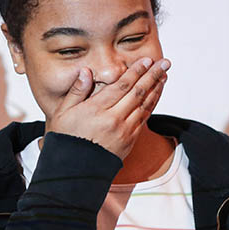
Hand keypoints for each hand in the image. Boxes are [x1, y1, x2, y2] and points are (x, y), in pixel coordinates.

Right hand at [47, 57, 169, 159]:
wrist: (75, 168)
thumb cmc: (66, 138)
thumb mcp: (63, 112)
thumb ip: (77, 91)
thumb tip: (86, 72)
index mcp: (96, 109)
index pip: (121, 86)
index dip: (136, 72)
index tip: (146, 61)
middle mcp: (113, 119)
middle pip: (137, 92)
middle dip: (152, 75)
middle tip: (165, 63)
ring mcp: (124, 130)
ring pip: (145, 105)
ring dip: (156, 88)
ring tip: (164, 75)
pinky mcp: (130, 140)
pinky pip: (145, 118)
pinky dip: (153, 104)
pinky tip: (156, 95)